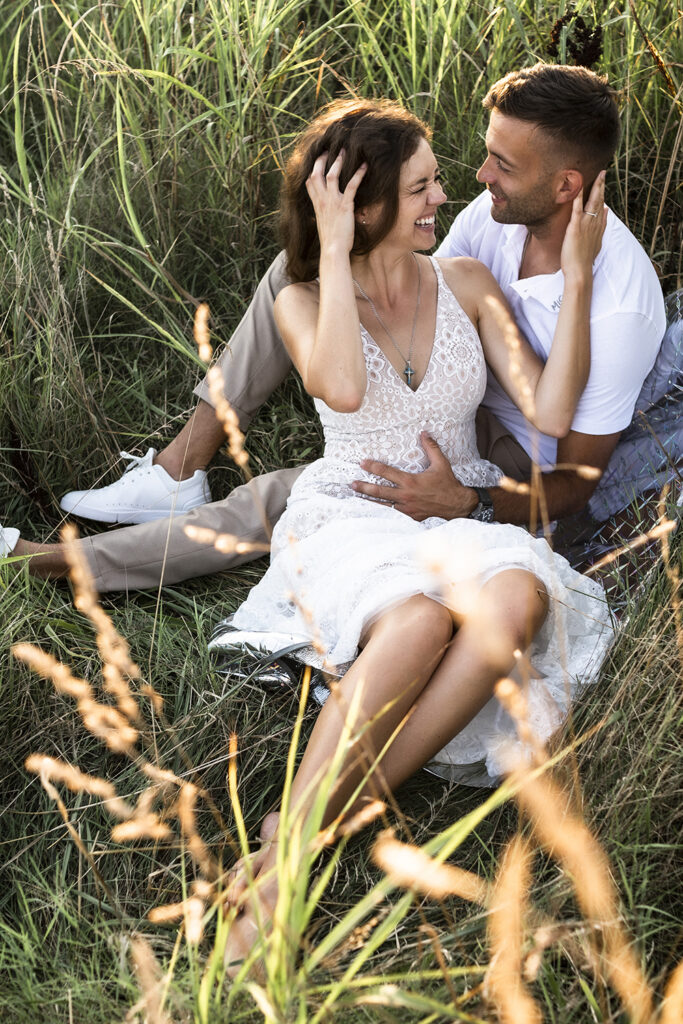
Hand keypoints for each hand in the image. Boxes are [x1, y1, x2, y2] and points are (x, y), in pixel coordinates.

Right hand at [305, 150, 366, 255]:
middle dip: (322, 160)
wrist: (333, 250)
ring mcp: (332, 202)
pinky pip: (352, 185)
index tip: (317, 161)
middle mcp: (322, 201)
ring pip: (332, 175)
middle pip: (317, 174)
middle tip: (329, 149)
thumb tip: (327, 212)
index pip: (309, 183)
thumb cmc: (330, 242)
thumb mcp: (324, 224)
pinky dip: (359, 174)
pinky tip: (365, 166)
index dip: (312, 170)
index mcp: (317, 205)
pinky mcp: (345, 206)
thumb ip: (324, 214)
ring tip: (345, 151)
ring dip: (338, 161)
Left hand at [351, 432, 477, 520]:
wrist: (457, 505)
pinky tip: (373, 510)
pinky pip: (393, 514)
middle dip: (364, 487)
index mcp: (411, 482)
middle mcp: (406, 496)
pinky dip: (382, 511)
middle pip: (379, 492)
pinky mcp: (410, 517)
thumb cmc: (448, 484)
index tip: (362, 463)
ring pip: (383, 505)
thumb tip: (424, 433)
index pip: (387, 473)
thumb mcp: (441, 464)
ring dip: (369, 500)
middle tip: (352, 483)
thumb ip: (431, 448)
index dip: (373, 467)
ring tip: (357, 497)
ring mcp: (407, 509)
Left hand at [560, 170, 606, 281]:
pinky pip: (577, 210)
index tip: (603, 181)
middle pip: (599, 200)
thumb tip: (606, 211)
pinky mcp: (575, 228)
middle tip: (603, 172)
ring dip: (594, 187)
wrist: (580, 271)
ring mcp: (585, 225)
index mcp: (597, 227)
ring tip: (597, 175)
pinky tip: (577, 188)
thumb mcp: (596, 241)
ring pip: (592, 202)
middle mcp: (594, 223)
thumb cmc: (584, 259)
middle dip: (602, 185)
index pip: (601, 206)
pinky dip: (577, 198)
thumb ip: (601, 226)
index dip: (602, 193)